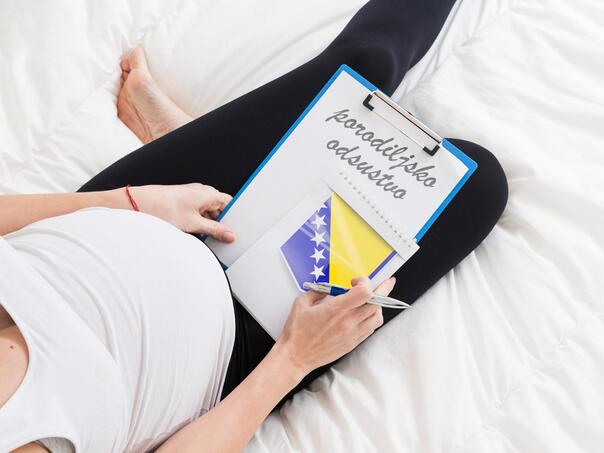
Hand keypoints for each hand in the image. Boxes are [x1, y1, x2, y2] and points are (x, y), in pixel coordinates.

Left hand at [128, 183, 235, 241]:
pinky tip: (193, 231)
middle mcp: (202, 192)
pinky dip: (198, 222)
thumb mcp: (194, 224)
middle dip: (219, 223)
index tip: (233, 230)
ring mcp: (192, 196)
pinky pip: (197, 213)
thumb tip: (229, 235)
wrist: (140, 204)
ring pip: (208, 212)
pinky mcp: (183, 202)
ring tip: (202, 234)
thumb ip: (215, 230)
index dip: (234, 217)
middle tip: (219, 237)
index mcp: (209, 193)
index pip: (230, 204)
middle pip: (219, 209)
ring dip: (207, 224)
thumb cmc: (164, 208)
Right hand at [275, 276, 395, 375]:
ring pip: (378, 316)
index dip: (365, 282)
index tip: (356, 281)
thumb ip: (317, 290)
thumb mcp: (301, 303)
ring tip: (372, 299)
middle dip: (382, 289)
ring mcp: (352, 334)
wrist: (296, 357)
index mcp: (336, 309)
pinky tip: (366, 313)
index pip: (365, 293)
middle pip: (377, 303)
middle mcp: (348, 322)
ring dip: (378, 305)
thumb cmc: (297, 332)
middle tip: (384, 283)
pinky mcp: (353, 343)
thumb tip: (328, 286)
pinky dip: (372, 318)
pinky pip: (371, 328)